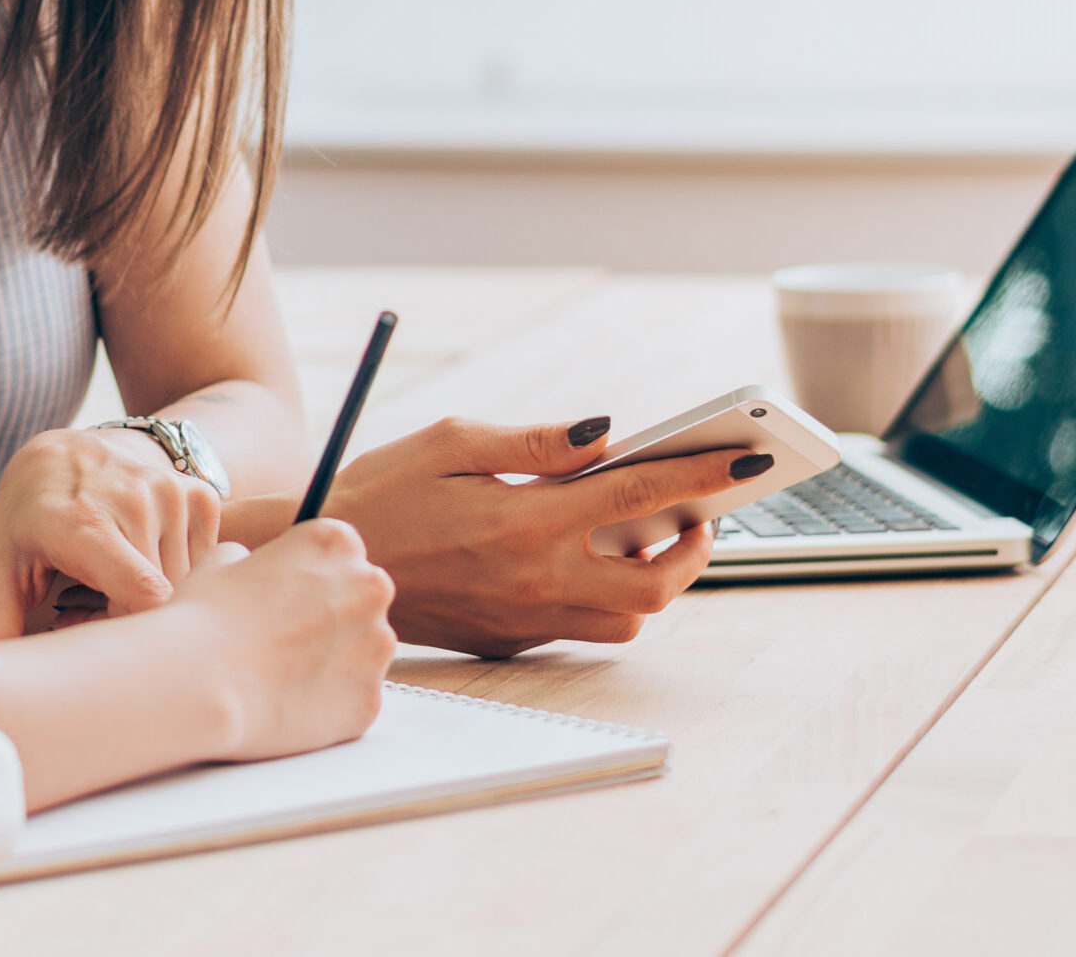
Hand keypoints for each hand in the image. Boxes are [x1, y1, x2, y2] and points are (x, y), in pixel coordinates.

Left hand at [0, 426, 223, 639]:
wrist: (65, 452)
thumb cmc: (27, 518)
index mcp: (86, 522)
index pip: (145, 595)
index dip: (130, 632)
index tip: (95, 634)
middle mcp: (138, 500)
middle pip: (163, 600)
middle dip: (131, 621)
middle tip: (90, 611)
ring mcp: (173, 493)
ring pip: (187, 586)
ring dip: (154, 601)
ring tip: (111, 588)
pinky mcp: (200, 496)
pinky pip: (203, 565)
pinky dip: (175, 578)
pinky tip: (139, 565)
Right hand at [168, 524, 397, 759]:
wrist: (202, 686)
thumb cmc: (204, 619)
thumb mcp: (220, 563)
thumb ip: (249, 558)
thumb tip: (249, 565)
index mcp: (336, 543)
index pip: (341, 553)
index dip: (312, 577)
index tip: (289, 596)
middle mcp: (370, 587)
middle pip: (361, 599)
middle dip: (333, 617)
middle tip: (286, 640)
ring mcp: (376, 646)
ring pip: (363, 651)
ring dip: (335, 660)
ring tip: (282, 677)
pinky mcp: (370, 699)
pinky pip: (354, 698)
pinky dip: (330, 705)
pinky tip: (289, 706)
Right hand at [326, 417, 754, 657]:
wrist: (327, 566)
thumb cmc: (383, 491)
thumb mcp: (451, 441)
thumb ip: (536, 441)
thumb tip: (610, 434)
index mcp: (523, 520)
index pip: (640, 494)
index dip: (704, 474)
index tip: (748, 455)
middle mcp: (533, 579)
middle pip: (655, 582)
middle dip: (696, 544)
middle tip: (702, 508)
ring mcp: (524, 619)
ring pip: (628, 619)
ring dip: (655, 578)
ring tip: (650, 531)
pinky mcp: (510, 641)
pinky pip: (584, 627)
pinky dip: (608, 596)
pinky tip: (593, 555)